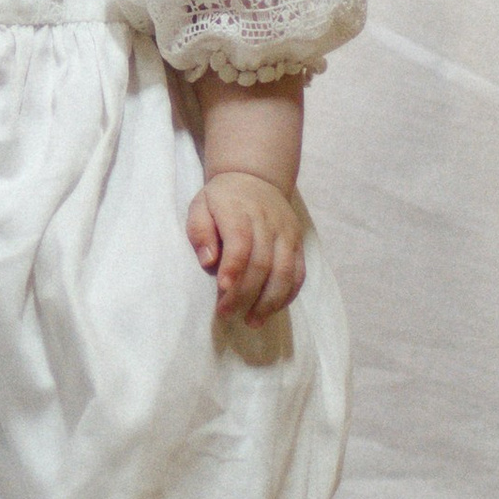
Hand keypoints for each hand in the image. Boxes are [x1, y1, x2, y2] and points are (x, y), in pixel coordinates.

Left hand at [185, 167, 308, 322]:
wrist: (255, 178)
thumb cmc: (221, 199)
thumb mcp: (200, 205)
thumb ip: (200, 231)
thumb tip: (208, 261)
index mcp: (240, 211)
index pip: (240, 241)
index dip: (233, 268)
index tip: (222, 290)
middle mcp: (268, 222)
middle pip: (262, 263)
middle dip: (245, 293)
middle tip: (226, 314)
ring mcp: (287, 233)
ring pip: (285, 272)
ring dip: (269, 302)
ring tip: (252, 321)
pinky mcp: (298, 243)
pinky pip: (299, 274)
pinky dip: (287, 295)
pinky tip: (270, 310)